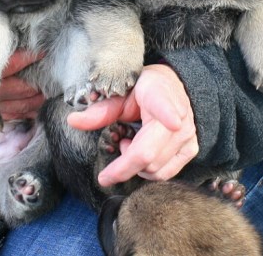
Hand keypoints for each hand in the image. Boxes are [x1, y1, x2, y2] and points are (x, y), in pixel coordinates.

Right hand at [0, 7, 44, 117]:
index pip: (6, 62)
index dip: (26, 57)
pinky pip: (4, 114)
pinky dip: (21, 112)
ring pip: (13, 104)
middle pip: (15, 87)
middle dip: (36, 80)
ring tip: (50, 90)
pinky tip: (35, 106)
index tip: (42, 50)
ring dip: (32, 99)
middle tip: (56, 72)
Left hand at [67, 64, 197, 185]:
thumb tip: (72, 121)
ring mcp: (187, 135)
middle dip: (122, 166)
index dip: (168, 114)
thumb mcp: (121, 95)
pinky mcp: (190, 149)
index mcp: (158, 95)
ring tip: (129, 145)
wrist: (173, 88)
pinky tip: (141, 153)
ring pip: (155, 168)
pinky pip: (166, 173)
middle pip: (149, 153)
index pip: (164, 105)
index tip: (173, 122)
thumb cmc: (145, 91)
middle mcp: (178, 117)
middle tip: (112, 157)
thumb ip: (99, 111)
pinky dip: (148, 171)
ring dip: (134, 165)